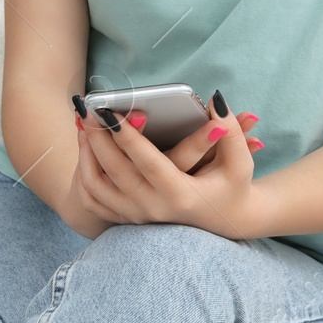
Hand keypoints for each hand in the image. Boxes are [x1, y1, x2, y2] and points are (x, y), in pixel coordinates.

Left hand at [68, 93, 266, 239]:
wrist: (224, 222)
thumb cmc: (232, 186)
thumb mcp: (240, 163)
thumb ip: (232, 132)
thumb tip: (216, 101)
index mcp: (182, 195)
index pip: (149, 163)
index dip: (129, 137)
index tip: (110, 113)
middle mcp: (156, 209)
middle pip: (116, 172)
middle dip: (98, 138)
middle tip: (87, 109)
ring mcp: (138, 216)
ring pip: (98, 187)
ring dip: (86, 153)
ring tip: (82, 123)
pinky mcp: (128, 217)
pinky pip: (94, 199)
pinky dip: (84, 172)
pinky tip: (85, 146)